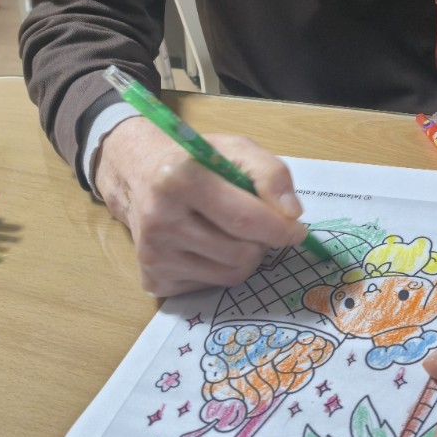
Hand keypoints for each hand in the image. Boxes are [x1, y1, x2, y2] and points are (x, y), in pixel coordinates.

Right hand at [95, 117, 307, 295]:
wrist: (140, 176)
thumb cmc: (197, 162)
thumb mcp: (235, 149)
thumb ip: (271, 173)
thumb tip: (291, 214)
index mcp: (179, 178)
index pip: (244, 219)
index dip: (280, 228)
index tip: (296, 228)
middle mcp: (159, 219)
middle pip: (242, 253)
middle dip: (262, 240)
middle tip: (256, 223)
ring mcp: (153, 255)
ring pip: (231, 275)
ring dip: (245, 255)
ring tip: (229, 231)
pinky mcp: (153, 280)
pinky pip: (211, 287)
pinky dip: (221, 268)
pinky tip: (206, 244)